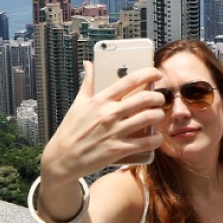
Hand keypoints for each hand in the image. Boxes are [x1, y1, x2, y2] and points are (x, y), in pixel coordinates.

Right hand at [41, 61, 166, 183]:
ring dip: (159, 115)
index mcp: (100, 100)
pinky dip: (156, 139)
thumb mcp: (78, 103)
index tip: (157, 74)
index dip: (148, 74)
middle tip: (160, 99)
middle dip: (158, 97)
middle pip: (144, 98)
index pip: (129, 80)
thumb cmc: (70, 130)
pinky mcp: (118, 150)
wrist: (62, 159)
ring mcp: (114, 132)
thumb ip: (87, 82)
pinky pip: (145, 143)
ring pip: (148, 118)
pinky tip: (157, 137)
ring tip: (159, 115)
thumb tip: (88, 64)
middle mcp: (109, 114)